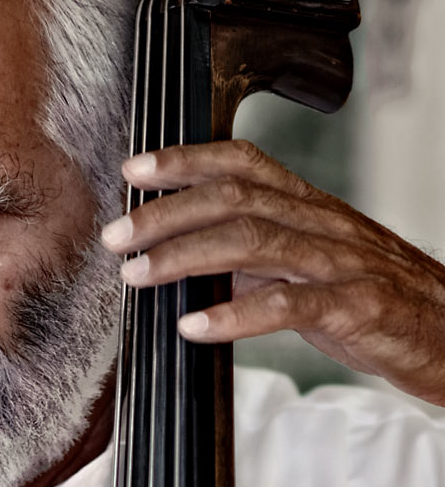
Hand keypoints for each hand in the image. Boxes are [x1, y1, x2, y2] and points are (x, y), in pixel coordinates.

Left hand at [101, 140, 444, 405]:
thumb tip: (184, 252)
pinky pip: (288, 306)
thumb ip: (252, 251)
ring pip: (253, 242)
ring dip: (183, 257)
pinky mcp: (357, 307)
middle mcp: (320, 222)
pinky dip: (234, 315)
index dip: (185, 160)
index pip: (241, 164)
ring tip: (136, 275)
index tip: (134, 170)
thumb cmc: (370, 292)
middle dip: (165, 214)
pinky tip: (192, 326)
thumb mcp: (307, 259)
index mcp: (307, 204)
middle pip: (233, 200)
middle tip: (116, 236)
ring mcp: (340, 262)